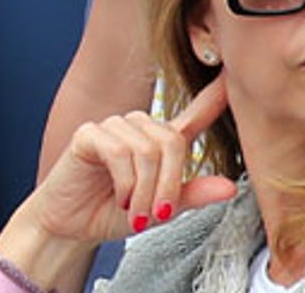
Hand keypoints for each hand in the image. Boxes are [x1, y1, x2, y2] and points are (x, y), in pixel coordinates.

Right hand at [29, 76, 237, 243]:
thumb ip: (192, 195)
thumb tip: (230, 187)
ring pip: (147, 150)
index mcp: (159, 142)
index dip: (215, 97)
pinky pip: (120, 153)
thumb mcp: (161, 210)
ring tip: (135, 213)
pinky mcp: (89, 134)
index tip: (232, 78)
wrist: (71, 225)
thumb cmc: (112, 213)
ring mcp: (112, 127)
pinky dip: (125, 184)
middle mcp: (138, 127)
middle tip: (157, 215)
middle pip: (172, 141)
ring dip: (145, 190)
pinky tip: (119, 198)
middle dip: (169, 185)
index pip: (194, 115)